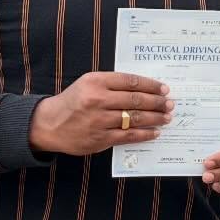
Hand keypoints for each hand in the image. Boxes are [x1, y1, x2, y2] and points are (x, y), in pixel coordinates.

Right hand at [28, 72, 172, 156]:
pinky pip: (129, 136)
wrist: (50, 124)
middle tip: (170, 104)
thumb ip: (112, 84)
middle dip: (157, 102)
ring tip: (166, 117)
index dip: (151, 85)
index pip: (131, 81)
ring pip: (135, 118)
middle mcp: (98, 99)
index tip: (164, 89)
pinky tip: (155, 132)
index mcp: (96, 81)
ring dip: (155, 118)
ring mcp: (100, 120)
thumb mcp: (88, 83)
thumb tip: (144, 88)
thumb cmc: (73, 102)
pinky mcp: (101, 138)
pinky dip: (145, 134)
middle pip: (136, 100)